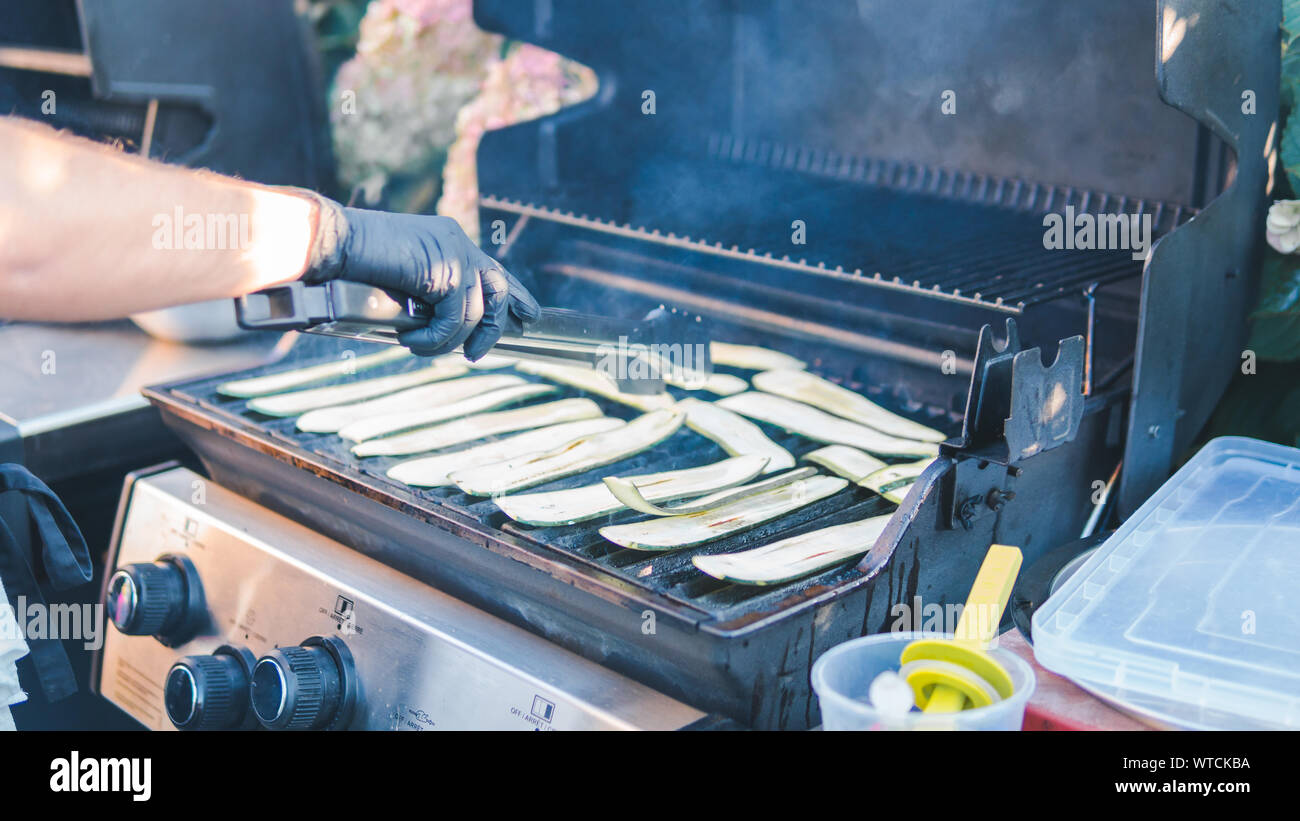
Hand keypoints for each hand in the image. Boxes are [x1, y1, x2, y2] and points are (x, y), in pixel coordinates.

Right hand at [297, 193, 539, 358]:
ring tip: (419, 348)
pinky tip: (410, 341)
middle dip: (494, 327)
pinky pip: (457, 320)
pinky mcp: (447, 270)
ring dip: (448, 341)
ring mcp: (455, 253)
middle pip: (498, 288)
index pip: (492, 267)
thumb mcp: (399, 277)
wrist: (331, 243)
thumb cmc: (351, 263)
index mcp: (448, 239)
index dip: (514, 294)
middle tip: (476, 356)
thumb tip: (439, 325)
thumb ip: (426, 293)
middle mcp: (457, 241)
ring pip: (475, 313)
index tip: (528, 315)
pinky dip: (435, 339)